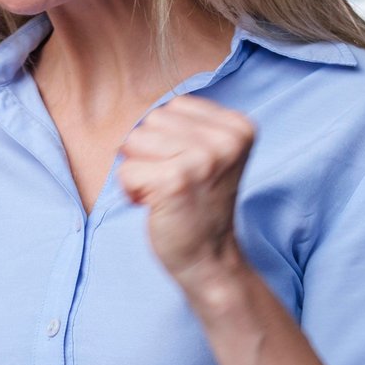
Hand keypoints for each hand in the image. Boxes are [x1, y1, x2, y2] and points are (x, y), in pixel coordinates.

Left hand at [117, 96, 254, 295]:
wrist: (210, 257)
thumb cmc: (199, 203)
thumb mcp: (209, 154)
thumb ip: (185, 125)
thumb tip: (141, 107)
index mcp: (239, 126)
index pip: (174, 107)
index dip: (167, 139)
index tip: (188, 168)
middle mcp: (226, 139)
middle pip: (152, 121)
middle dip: (151, 153)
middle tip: (175, 184)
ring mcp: (203, 159)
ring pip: (134, 141)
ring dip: (140, 171)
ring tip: (166, 192)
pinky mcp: (175, 181)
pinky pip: (125, 171)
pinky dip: (132, 191)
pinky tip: (156, 205)